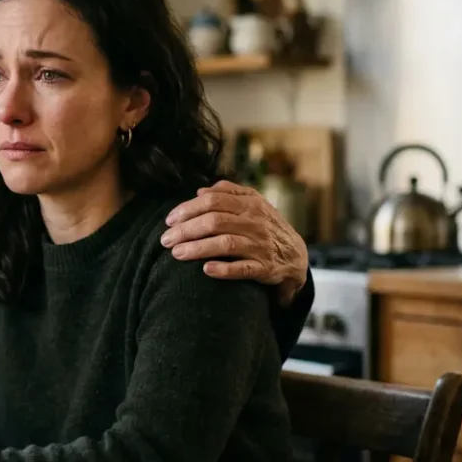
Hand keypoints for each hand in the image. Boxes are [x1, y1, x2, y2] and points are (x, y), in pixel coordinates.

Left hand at [160, 180, 308, 305]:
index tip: (169, 220)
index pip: (213, 201)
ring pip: (225, 244)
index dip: (187, 210)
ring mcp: (260, 245)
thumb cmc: (266, 226)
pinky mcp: (264, 268)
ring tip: (176, 253)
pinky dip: (224, 270)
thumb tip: (200, 191)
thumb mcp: (254, 203)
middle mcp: (256, 222)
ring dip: (197, 249)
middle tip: (166, 239)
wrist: (296, 255)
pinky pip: (243, 269)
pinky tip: (205, 270)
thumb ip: (229, 192)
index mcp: (250, 204)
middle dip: (186, 230)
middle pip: (215, 222)